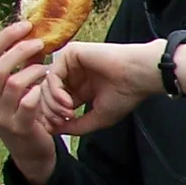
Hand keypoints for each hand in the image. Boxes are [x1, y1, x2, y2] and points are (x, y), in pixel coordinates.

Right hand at [0, 21, 58, 184]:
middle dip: (20, 51)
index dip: (5, 36)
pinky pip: (28, 103)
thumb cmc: (26, 113)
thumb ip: (21, 65)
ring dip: (34, 71)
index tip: (26, 26)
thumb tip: (34, 36)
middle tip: (40, 43)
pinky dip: (39, 91)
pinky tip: (48, 87)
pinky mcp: (18, 127)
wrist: (30, 151)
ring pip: (13, 84)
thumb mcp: (18, 88)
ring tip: (48, 68)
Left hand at [41, 41, 164, 135]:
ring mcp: (71, 63)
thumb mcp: (99, 118)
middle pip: (46, 94)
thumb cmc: (126, 95)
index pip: (55, 102)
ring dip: (52, 103)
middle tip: (61, 121)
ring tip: (67, 113)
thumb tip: (52, 130)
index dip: (52, 117)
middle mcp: (74, 75)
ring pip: (46, 85)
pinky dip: (55, 91)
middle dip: (49, 111)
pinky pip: (52, 75)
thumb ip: (76, 126)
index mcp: (81, 88)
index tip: (57, 128)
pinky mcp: (70, 54)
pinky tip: (67, 101)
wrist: (139, 76)